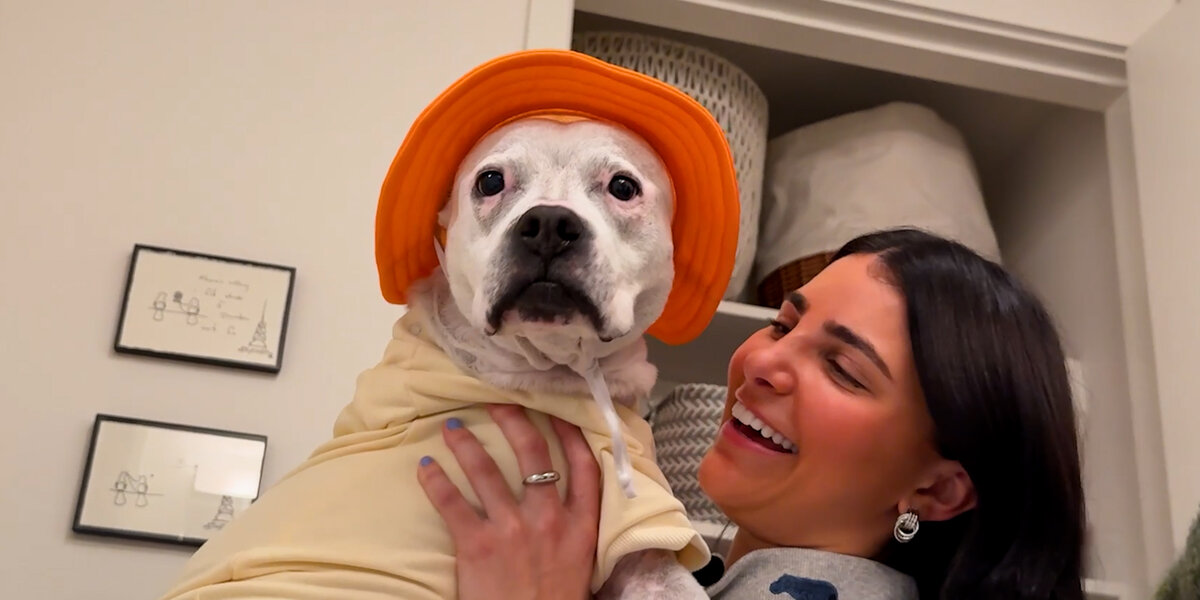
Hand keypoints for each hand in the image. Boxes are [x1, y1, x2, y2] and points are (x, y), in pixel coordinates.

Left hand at [417, 404, 601, 599]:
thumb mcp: (580, 561)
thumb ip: (574, 526)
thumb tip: (562, 495)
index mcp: (581, 525)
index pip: (581, 464)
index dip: (568, 431)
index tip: (554, 408)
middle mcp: (549, 519)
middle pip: (534, 453)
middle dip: (513, 420)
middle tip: (496, 400)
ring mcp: (513, 530)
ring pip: (488, 470)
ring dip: (467, 444)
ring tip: (451, 428)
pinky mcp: (478, 546)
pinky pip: (452, 503)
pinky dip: (435, 482)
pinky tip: (424, 467)